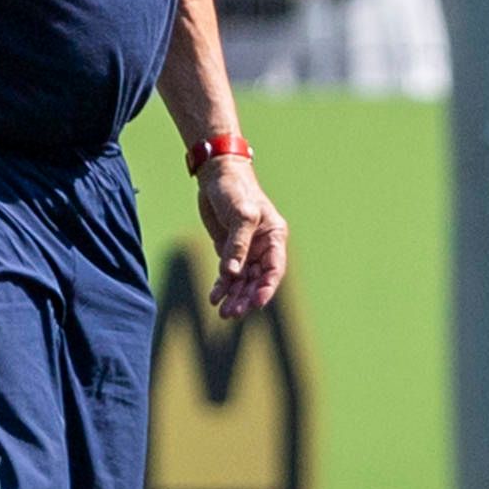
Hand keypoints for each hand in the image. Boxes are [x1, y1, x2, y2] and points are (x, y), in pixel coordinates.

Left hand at [195, 155, 286, 318]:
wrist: (216, 175)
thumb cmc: (235, 189)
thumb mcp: (241, 214)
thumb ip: (238, 244)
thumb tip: (232, 272)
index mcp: (274, 237)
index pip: (274, 268)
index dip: (267, 287)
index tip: (257, 303)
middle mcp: (263, 247)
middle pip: (258, 280)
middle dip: (246, 298)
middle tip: (233, 313)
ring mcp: (246, 250)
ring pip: (243, 281)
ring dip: (234, 297)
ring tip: (223, 312)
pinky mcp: (229, 251)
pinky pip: (228, 275)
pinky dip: (222, 287)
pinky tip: (214, 298)